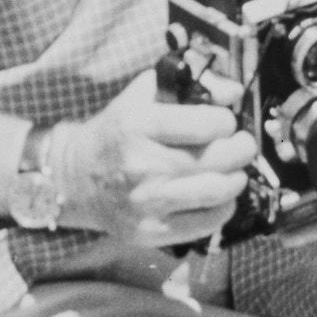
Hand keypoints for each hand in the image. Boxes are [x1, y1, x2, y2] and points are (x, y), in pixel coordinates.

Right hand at [54, 72, 259, 246]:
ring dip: (237, 178)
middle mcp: (141, 165)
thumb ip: (189, 85)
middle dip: (241, 149)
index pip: (206, 124)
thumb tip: (233, 91)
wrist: (74, 179)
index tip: (225, 122)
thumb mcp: (142, 95)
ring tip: (234, 170)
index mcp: (137, 126)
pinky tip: (218, 196)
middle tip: (241, 145)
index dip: (226, 121)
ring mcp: (146, 202)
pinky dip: (224, 208)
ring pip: (217, 192)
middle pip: (218, 159)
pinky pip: (206, 223)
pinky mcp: (150, 231)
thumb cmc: (116, 133)